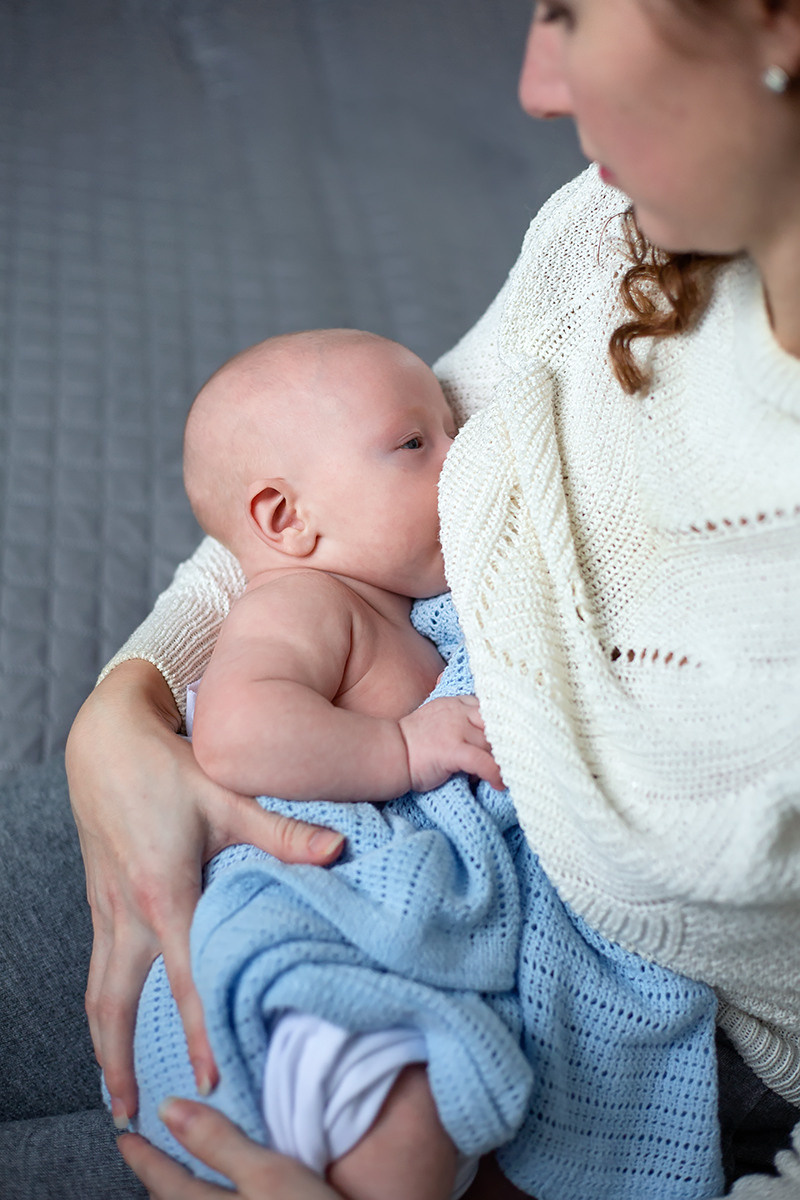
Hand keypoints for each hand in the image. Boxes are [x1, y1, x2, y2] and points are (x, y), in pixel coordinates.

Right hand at [66, 660, 344, 1126]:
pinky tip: (108, 1024)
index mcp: (165, 893)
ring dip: (101, 1045)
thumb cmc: (168, 768)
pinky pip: (96, 968)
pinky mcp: (99, 901)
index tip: (211, 1076)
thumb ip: (281, 833)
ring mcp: (107, 910)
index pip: (185, 977)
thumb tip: (337, 852)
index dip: (201, 1029)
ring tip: (113, 1091)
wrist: (105, 740)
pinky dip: (99, 1008)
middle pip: (117, 1005)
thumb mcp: (226, 798)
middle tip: (135, 1114)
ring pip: (97, 992)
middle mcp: (128, 913)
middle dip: (121, 1063)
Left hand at [118, 1098, 337, 1198]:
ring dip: (181, 1196)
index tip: (125, 1137)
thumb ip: (218, 1142)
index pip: (165, 1182)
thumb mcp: (268, 1173)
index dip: (143, 1157)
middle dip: (157, 1182)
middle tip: (144, 1156)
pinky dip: (207, 1199)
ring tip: (177, 1178)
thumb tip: (169, 1108)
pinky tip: (221, 1193)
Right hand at [398, 695, 503, 792]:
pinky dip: (495, 773)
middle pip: (497, 724)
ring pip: (494, 743)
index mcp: (456, 703)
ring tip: (509, 774)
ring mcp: (456, 729)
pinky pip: (483, 761)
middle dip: (508, 741)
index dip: (503, 726)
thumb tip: (486, 741)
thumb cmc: (414, 743)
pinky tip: (499, 784)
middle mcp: (459, 712)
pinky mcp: (452, 749)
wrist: (390, 753)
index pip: (491, 708)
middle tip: (515, 759)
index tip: (510, 741)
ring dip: (504, 760)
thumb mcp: (438, 719)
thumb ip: (461, 721)